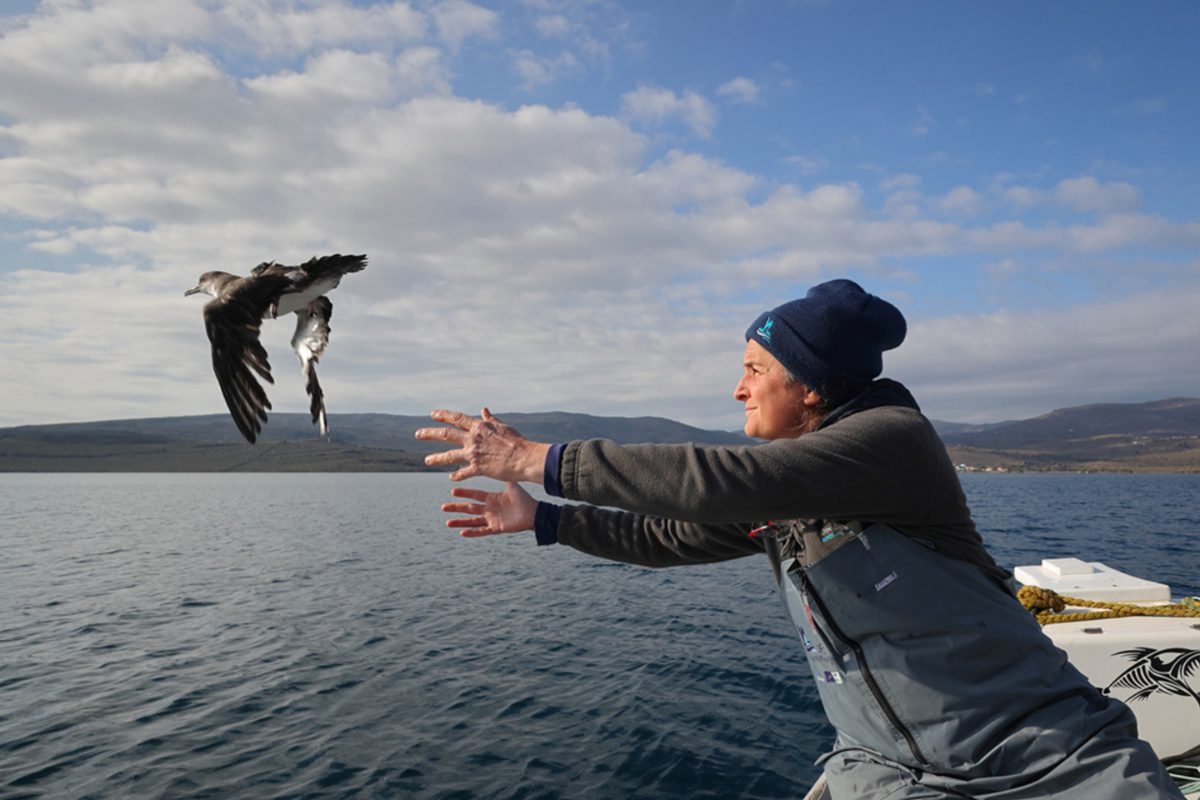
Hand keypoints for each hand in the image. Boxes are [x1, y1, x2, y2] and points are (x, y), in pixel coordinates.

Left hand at [415, 408, 549, 482]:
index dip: (443, 415)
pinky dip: (457, 475)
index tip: (433, 414)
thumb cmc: (517, 441)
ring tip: (427, 460)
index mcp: (479, 427)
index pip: (457, 418)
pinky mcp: (478, 468)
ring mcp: (473, 453)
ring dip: (436, 458)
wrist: (524, 458)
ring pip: (449, 455)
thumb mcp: (503, 427)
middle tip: (418, 434)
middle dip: (429, 433)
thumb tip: (483, 409)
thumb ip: (491, 419)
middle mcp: (473, 439)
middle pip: (446, 434)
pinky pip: (462, 472)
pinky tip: (451, 477)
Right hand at [441, 482, 537, 536]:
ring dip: (460, 522)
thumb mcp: (512, 485)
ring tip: (448, 522)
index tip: (452, 491)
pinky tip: (462, 533)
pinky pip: (482, 531)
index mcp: (492, 498)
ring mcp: (492, 519)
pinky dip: (472, 532)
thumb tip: (498, 461)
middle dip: (456, 508)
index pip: (474, 495)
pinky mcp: (496, 528)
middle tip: (443, 507)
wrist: (534, 513)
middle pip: (469, 508)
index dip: (464, 494)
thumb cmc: (524, 499)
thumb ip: (503, 475)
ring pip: (472, 521)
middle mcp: (489, 509)